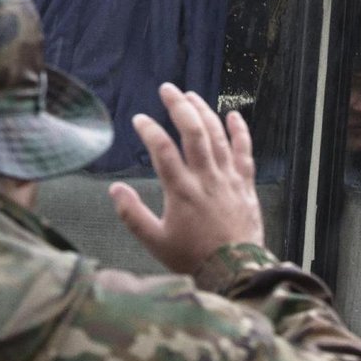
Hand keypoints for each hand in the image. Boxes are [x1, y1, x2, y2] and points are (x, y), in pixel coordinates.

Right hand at [109, 82, 262, 273]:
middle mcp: (206, 179)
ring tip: (191, 96)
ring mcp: (228, 179)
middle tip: (167, 90)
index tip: (139, 120)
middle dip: (179, 106)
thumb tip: (115, 189)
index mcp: (182, 191)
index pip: (163, 149)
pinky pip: (244, 151)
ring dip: (204, 112)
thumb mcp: (155, 242)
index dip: (149, 130)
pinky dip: (240, 131)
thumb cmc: (193, 258)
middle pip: (193, 132)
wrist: (235, 271)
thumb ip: (132, 214)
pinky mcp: (245, 185)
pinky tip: (233, 115)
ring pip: (218, 136)